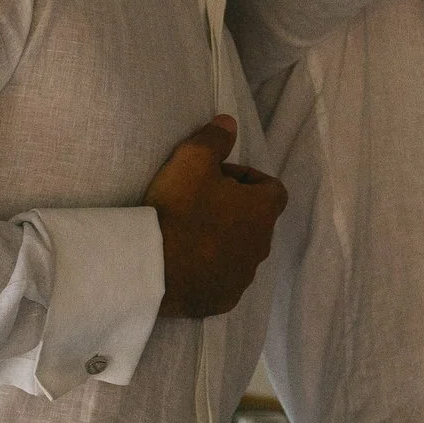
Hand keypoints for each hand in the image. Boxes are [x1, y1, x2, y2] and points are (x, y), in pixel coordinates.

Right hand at [147, 115, 286, 318]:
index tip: (218, 177)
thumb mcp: (192, 159)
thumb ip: (214, 138)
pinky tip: (184, 262)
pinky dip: (210, 269)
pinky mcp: (223, 300)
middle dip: (233, 208)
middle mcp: (261, 247)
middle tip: (198, 201)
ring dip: (223, 240)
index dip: (247, 178)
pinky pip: (223, 279)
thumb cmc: (177, 209)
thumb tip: (229, 122)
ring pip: (240, 251)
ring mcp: (243, 277)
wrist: (151, 268)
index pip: (272, 189)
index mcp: (263, 212)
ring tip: (188, 232)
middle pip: (256, 221)